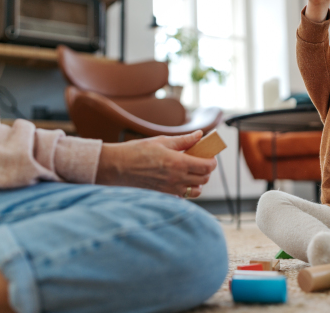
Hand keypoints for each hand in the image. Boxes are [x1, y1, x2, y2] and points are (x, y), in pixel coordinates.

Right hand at [95, 130, 216, 197]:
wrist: (117, 167)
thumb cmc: (137, 151)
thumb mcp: (161, 141)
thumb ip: (184, 140)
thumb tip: (199, 135)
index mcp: (178, 163)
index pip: (207, 166)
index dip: (212, 161)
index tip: (210, 155)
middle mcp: (177, 178)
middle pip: (204, 179)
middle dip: (206, 170)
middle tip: (200, 161)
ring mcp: (171, 189)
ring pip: (196, 191)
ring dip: (198, 182)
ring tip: (191, 172)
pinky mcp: (164, 195)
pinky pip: (183, 196)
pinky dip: (186, 189)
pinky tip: (180, 180)